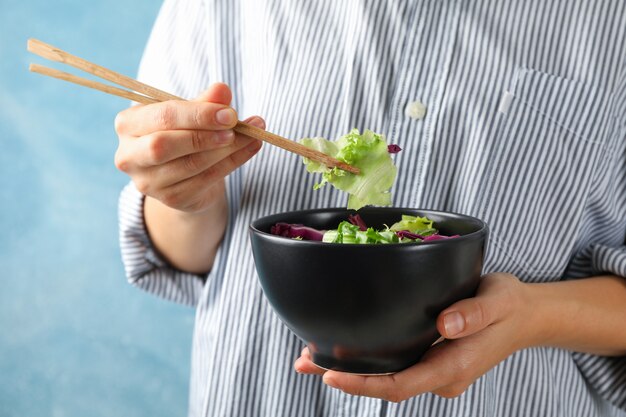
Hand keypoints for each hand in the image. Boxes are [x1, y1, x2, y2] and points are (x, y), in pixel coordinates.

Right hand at [114, 82, 263, 212]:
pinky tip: (249, 149)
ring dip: (226, 150)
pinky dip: (231, 164)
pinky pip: (205, 180)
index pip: (162, 116)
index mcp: (128, 124)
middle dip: (205, 134)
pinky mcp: (170, 199)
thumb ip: (204, 101)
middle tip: (236, 127)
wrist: (183, 174)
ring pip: (189, 165)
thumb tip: (222, 89)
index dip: (198, 114)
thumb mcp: (191, 113)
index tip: (230, 113)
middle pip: (164, 145)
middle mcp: (129, 155)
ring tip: (252, 136)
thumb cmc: (183, 134)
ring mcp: (147, 182)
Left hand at [294, 273, 538, 401]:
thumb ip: (475, 313)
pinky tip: (343, 347)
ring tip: (310, 355)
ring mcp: (436, 370)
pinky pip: (395, 366)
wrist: (526, 316)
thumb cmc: (510, 306)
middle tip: (303, 360)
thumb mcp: (499, 300)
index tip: (331, 374)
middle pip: (386, 385)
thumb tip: (444, 324)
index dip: (365, 384)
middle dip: (345, 377)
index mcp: (455, 366)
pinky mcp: (431, 360)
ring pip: (387, 377)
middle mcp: (442, 376)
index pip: (402, 385)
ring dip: (351, 369)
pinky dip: (367, 360)